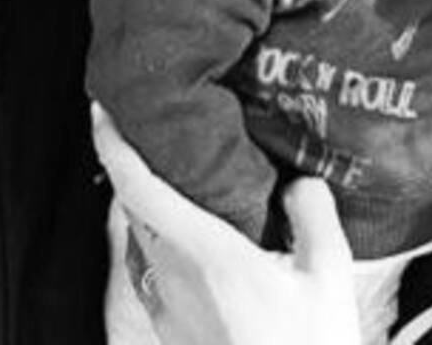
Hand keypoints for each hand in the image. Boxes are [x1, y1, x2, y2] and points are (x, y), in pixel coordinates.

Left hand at [91, 104, 359, 344]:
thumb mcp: (328, 275)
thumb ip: (313, 211)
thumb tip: (298, 180)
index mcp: (206, 255)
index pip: (140, 188)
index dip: (114, 145)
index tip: (103, 109)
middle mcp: (173, 281)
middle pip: (131, 207)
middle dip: (130, 162)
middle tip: (146, 124)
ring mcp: (167, 310)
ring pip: (138, 237)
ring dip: (142, 199)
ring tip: (168, 169)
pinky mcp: (172, 331)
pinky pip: (149, 266)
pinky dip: (155, 233)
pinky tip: (187, 229)